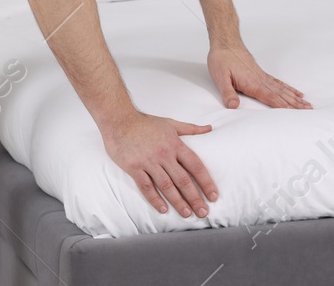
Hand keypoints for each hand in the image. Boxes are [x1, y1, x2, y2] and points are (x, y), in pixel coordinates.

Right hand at [102, 110, 218, 217]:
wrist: (119, 120)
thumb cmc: (145, 122)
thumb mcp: (171, 123)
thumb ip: (191, 129)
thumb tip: (209, 128)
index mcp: (175, 144)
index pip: (195, 166)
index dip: (206, 182)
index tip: (213, 195)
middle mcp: (164, 154)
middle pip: (183, 180)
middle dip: (195, 197)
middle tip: (203, 212)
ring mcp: (149, 162)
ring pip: (167, 186)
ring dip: (178, 202)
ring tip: (187, 214)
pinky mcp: (134, 168)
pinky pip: (146, 186)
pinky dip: (155, 199)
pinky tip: (163, 209)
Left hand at [209, 42, 312, 109]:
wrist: (225, 42)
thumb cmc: (222, 59)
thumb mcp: (220, 77)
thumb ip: (227, 92)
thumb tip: (233, 106)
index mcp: (252, 83)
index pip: (270, 97)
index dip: (282, 106)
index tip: (295, 112)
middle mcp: (260, 80)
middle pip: (281, 94)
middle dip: (295, 103)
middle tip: (309, 110)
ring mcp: (262, 76)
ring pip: (282, 89)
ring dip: (294, 97)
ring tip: (307, 104)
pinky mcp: (261, 73)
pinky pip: (278, 83)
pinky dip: (288, 88)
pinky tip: (295, 92)